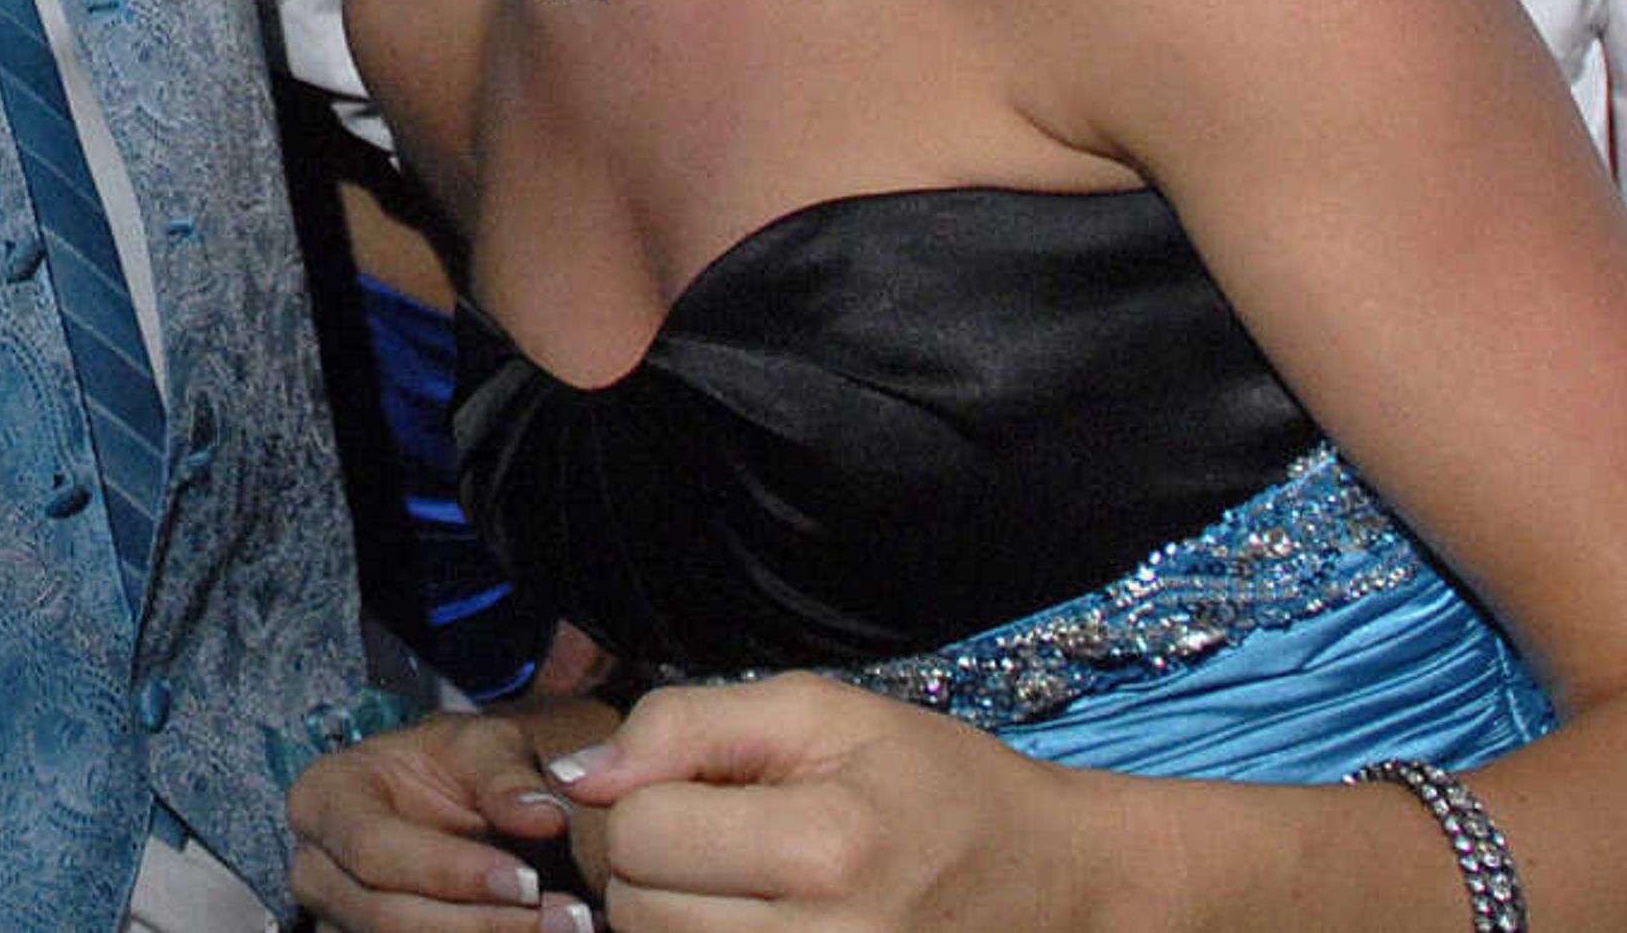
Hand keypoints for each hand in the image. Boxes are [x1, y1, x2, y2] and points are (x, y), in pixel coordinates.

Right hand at [288, 708, 593, 931]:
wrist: (437, 803)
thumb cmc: (449, 766)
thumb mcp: (480, 745)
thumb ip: (507, 776)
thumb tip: (545, 817)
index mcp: (323, 799)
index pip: (373, 848)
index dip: (449, 872)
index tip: (528, 881)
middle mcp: (313, 869)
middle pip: (385, 916)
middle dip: (480, 924)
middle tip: (567, 917)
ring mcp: (332, 920)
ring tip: (566, 927)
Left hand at [550, 675, 1100, 930]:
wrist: (1047, 881)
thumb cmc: (931, 782)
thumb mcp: (820, 713)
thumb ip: (687, 725)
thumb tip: (579, 774)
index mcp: (830, 844)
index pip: (641, 832)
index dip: (643, 798)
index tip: (695, 788)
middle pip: (638, 912)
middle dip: (649, 866)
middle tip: (713, 839)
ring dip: (670, 919)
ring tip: (732, 883)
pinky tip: (743, 920)